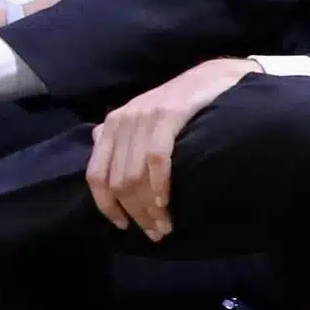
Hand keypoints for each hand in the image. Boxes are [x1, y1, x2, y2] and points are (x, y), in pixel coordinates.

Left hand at [88, 57, 255, 239]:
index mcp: (111, 125)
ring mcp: (144, 116)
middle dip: (135, 213)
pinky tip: (167, 203)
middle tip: (155, 232)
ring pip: (135, 175)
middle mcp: (121, 121)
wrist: (214, 77)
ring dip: (149, 207)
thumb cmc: (179, 104)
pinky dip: (159, 186)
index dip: (106, 206)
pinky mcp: (168, 114)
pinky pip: (156, 159)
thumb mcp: (143, 118)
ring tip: (164, 226)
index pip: (96, 175)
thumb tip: (96, 146)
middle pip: (118, 181)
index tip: (123, 226)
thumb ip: (120, 136)